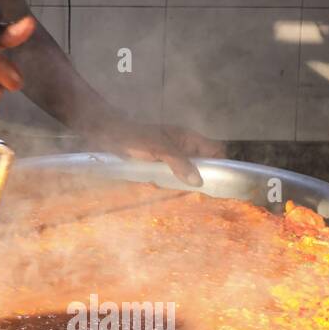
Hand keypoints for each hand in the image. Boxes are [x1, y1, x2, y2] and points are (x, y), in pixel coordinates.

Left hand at [89, 117, 224, 187]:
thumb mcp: (159, 149)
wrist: (108, 134)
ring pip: (186, 170)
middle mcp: (182, 145)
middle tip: (204, 195)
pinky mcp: (157, 162)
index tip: (220, 183)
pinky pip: (171, 173)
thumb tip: (198, 181)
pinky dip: (172, 182)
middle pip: (202, 162)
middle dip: (202, 177)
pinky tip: (169, 191)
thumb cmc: (135, 137)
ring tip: (187, 196)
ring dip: (186, 181)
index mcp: (187, 137)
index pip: (214, 150)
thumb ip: (179, 163)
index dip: (220, 164)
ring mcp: (170, 154)